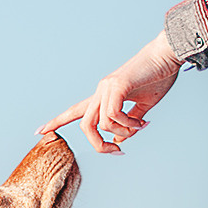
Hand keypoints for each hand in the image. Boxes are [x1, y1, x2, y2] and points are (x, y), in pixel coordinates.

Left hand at [38, 32, 181, 154]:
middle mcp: (101, 91)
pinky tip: (141, 121)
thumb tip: (121, 141)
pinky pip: (113, 116)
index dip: (58, 121)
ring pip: (101, 124)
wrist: (167, 55)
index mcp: (104, 96)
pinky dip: (127, 125)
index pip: (75, 110)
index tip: (39, 130)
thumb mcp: (143, 107)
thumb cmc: (158, 77)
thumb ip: (130, 125)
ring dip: (123, 133)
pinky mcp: (117, 85)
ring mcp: (107, 88)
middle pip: (86, 126)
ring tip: (141, 126)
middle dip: (99, 145)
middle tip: (118, 151)